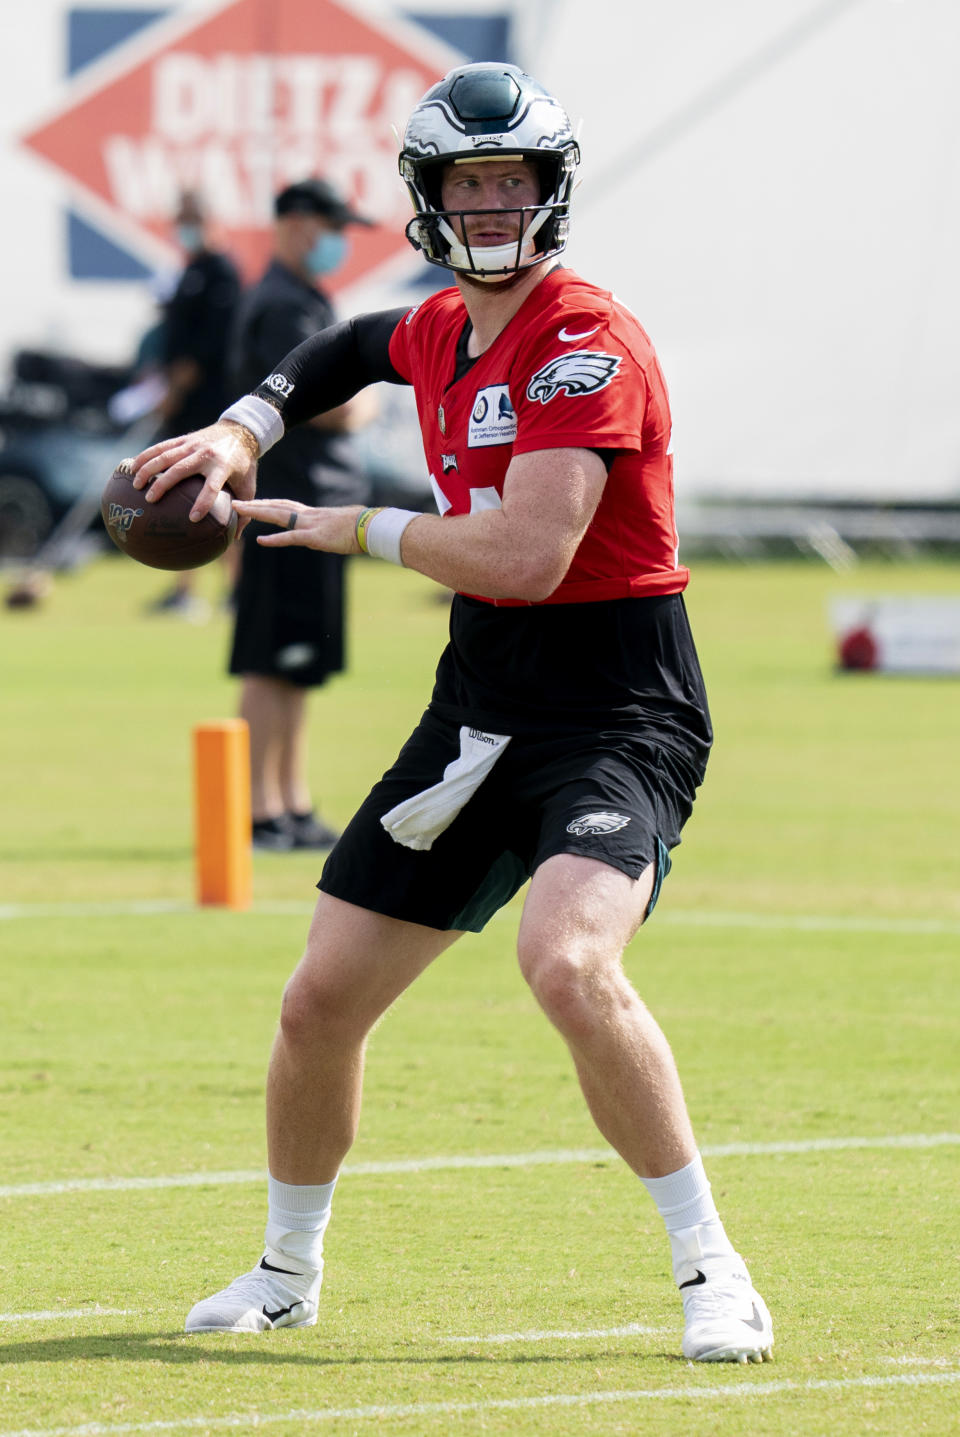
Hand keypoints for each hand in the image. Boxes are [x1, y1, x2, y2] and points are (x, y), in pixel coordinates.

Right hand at [130, 420, 258, 520]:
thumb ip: (243, 511)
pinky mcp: (184, 439)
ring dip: (148, 469)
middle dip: (163, 484)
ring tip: (135, 485)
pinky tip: (133, 467)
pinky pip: (162, 447)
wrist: (241, 431)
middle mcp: (205, 454)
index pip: (211, 488)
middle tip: (150, 500)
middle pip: (180, 470)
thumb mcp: (249, 487)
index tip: (193, 518)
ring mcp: (193, 444)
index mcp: (223, 467)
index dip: (203, 503)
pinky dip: (146, 455)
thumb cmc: (245, 466)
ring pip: (165, 456)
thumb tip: (234, 537)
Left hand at [232, 499, 364, 554]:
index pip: (285, 506)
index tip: (252, 503)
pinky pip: (291, 538)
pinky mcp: (315, 537)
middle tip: (235, 502)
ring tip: (239, 511)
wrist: (371, 526)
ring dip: (257, 513)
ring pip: (278, 516)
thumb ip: (329, 526)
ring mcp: (310, 525)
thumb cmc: (361, 526)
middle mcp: (308, 516)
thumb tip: (330, 530)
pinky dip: (274, 539)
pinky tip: (260, 541)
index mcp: (313, 514)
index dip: (267, 505)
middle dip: (255, 505)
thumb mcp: (340, 524)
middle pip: (276, 507)